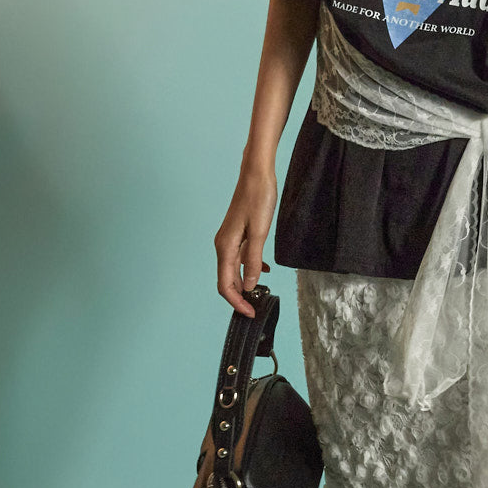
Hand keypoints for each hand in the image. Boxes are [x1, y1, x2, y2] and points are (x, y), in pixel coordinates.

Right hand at [214, 167, 277, 316]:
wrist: (257, 174)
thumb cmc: (258, 199)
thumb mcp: (260, 233)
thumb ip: (253, 260)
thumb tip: (250, 285)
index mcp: (225, 247)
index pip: (226, 285)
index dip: (237, 302)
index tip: (250, 313)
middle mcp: (223, 245)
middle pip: (227, 280)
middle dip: (240, 296)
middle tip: (257, 306)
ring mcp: (230, 239)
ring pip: (234, 269)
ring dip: (245, 282)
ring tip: (261, 291)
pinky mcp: (238, 234)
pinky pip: (240, 257)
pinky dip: (250, 267)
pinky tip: (263, 269)